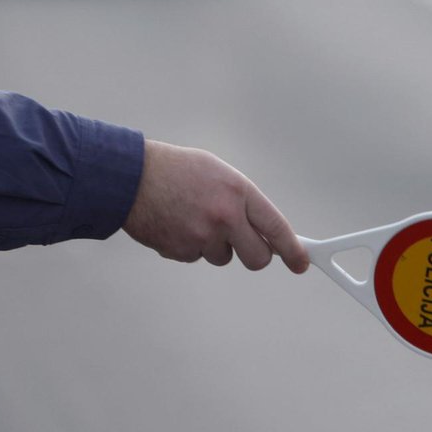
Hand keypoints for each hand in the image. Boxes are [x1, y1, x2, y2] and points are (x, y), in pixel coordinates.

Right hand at [123, 140, 308, 272]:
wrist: (131, 177)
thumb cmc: (174, 169)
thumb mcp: (216, 172)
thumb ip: (240, 199)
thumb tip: (259, 227)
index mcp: (237, 192)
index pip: (276, 228)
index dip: (292, 250)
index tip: (301, 262)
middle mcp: (224, 217)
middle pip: (257, 257)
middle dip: (254, 255)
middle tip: (245, 246)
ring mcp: (202, 237)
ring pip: (222, 257)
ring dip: (214, 245)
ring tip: (192, 217)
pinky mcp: (181, 252)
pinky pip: (196, 257)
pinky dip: (189, 245)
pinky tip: (175, 223)